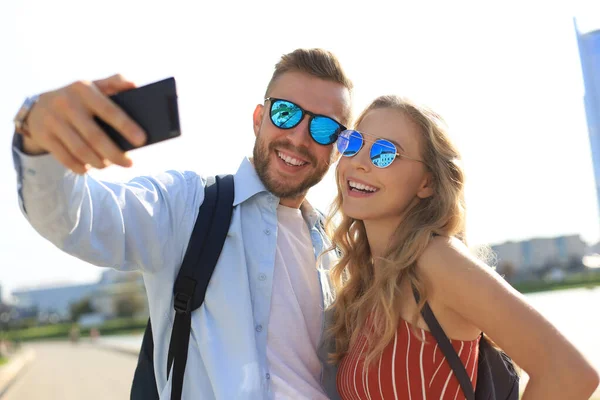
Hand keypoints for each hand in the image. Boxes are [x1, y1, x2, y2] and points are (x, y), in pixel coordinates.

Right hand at [21, 74, 146, 173]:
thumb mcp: (93, 86)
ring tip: (109, 165)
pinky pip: (65, 158)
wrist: (38, 106)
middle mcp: (66, 104)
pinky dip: (80, 167)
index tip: (142, 140)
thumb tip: (134, 85)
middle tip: (129, 163)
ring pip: (81, 150)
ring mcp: (52, 120)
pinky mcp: (43, 136)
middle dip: (115, 154)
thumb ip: (114, 83)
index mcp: (83, 90)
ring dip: (99, 162)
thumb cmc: (77, 99)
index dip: (126, 127)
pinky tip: (89, 167)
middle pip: (95, 137)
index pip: (109, 111)